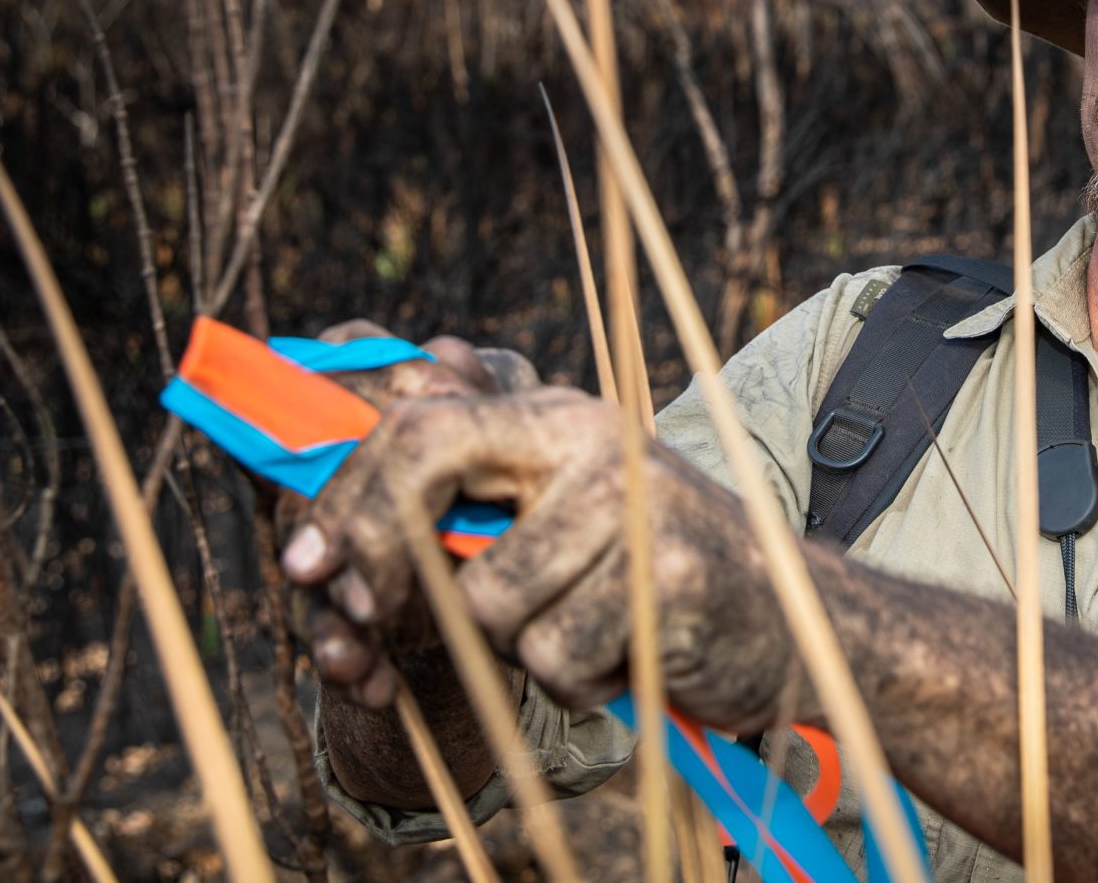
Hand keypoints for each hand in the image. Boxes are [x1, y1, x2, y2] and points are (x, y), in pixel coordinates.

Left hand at [281, 386, 803, 728]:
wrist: (796, 622)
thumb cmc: (660, 578)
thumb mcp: (570, 515)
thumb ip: (480, 491)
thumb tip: (354, 472)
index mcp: (562, 418)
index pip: (421, 423)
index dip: (345, 491)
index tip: (300, 562)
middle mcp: (594, 441)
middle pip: (429, 476)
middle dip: (376, 558)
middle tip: (362, 618)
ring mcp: (632, 505)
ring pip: (487, 600)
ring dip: (521, 645)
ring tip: (587, 632)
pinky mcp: (663, 576)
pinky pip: (552, 656)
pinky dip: (578, 680)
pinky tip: (627, 657)